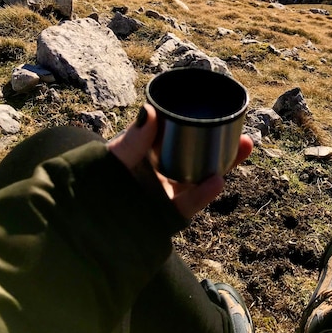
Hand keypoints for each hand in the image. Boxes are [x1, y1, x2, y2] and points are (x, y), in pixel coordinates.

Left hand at [108, 103, 252, 218]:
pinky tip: (218, 181)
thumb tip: (148, 109)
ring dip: (224, 166)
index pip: (182, 135)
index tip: (222, 115)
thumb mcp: (116, 156)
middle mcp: (164, 171)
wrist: (87, 224)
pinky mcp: (168, 214)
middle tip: (245, 136)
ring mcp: (168, 192)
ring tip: (242, 149)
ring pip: (202, 178)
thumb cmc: (97, 182)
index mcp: (152, 151)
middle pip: (201, 157)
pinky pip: (190, 203)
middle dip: (224, 147)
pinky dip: (203, 193)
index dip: (203, 127)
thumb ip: (133, 138)